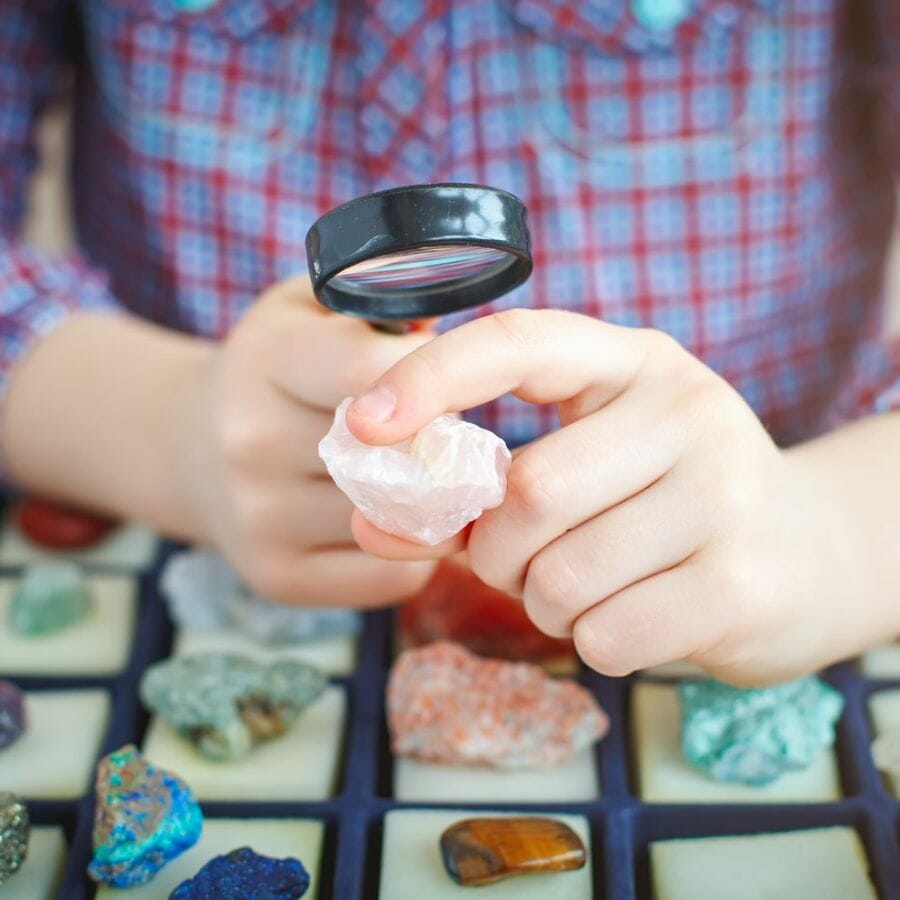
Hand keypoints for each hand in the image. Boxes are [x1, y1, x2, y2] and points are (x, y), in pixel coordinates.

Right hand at [178, 275, 435, 605]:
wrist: (191, 446)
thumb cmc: (276, 368)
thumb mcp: (310, 308)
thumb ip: (377, 298)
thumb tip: (451, 332)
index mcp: (266, 358)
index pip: (370, 373)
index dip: (431, 379)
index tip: (451, 384)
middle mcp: (249, 441)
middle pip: (390, 455)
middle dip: (440, 446)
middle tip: (453, 438)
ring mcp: (258, 516)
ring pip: (398, 520)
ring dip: (435, 504)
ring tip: (429, 478)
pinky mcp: (276, 575)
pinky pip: (391, 575)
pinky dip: (416, 553)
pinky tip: (402, 522)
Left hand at [344, 309, 878, 684]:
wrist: (808, 553)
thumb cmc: (664, 506)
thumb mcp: (583, 472)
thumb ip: (473, 496)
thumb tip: (369, 525)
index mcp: (633, 363)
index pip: (518, 343)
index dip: (430, 379)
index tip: (362, 424)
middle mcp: (685, 410)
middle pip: (529, 494)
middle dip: (498, 553)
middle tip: (520, 563)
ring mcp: (723, 494)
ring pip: (558, 578)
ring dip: (544, 604)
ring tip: (587, 590)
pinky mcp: (740, 582)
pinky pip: (605, 635)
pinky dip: (593, 642)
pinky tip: (633, 618)